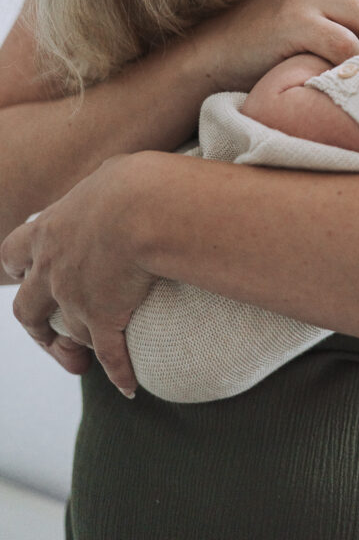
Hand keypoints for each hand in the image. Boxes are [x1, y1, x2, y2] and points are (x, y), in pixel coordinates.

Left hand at [0, 153, 155, 396]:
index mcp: (50, 230)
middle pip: (26, 306)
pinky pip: (110, 354)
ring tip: (81, 364)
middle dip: (34, 324)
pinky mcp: (103, 318)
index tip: (24, 274)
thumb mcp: (110, 174)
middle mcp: (53, 269)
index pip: (16, 251)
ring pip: (65, 333)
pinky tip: (128, 386)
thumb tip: (118, 176)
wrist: (142, 209)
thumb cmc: (131, 183)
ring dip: (71, 350)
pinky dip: (119, 372)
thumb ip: (104, 183)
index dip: (18, 266)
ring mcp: (75, 298)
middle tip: (48, 334)